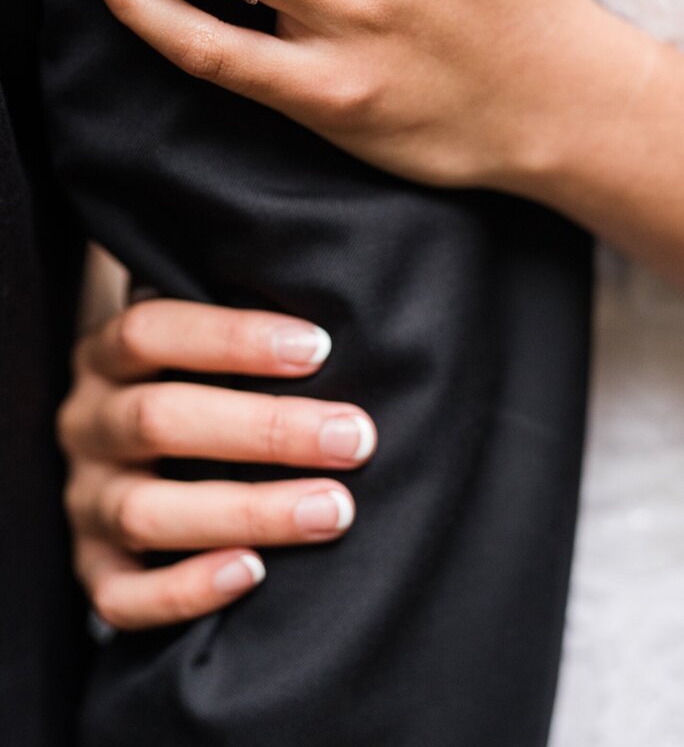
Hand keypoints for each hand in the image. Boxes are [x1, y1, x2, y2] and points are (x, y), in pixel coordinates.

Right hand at [58, 299, 376, 630]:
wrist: (142, 454)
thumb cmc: (203, 385)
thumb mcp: (200, 349)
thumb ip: (245, 344)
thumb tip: (329, 342)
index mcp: (106, 357)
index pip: (149, 331)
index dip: (231, 337)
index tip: (318, 348)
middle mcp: (86, 424)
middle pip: (157, 420)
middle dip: (266, 429)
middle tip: (353, 438)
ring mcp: (85, 500)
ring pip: (144, 513)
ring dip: (248, 511)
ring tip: (332, 510)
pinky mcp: (92, 569)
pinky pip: (122, 597)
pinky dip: (186, 590)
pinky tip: (254, 573)